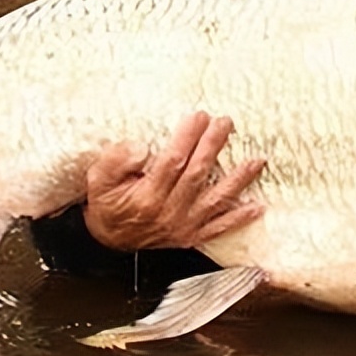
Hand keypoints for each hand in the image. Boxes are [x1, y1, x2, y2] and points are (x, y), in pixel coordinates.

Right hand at [82, 111, 265, 250]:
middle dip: (213, 145)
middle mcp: (168, 213)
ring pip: (216, 200)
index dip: (188, 137)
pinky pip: (219, 228)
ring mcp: (182, 227)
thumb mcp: (98, 178)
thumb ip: (116, 160)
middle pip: (197, 174)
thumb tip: (142, 147)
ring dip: (238, 180)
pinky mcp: (191, 236)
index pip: (172, 161)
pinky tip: (257, 206)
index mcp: (146, 197)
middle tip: (226, 122)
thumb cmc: (107, 203)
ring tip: (257, 161)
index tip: (199, 116)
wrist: (109, 240)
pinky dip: (239, 218)